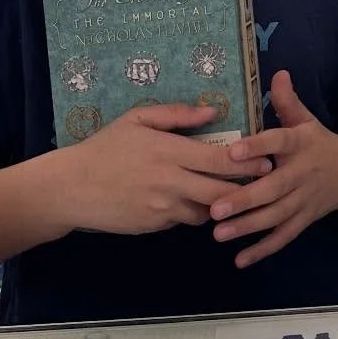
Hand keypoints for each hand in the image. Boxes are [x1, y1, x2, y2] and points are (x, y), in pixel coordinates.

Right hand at [63, 103, 252, 233]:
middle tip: (261, 184)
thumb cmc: (105, 147)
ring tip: (226, 193)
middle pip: (222, 193)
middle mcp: (170, 182)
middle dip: (245, 191)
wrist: (70, 188)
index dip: (247, 163)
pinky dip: (191, 212)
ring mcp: (162, 209)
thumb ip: (177, 115)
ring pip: (206, 211)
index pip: (220, 160)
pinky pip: (183, 220)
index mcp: (169, 152)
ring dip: (217, 204)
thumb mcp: (137, 120)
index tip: (267, 161)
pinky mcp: (154, 227)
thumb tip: (213, 112)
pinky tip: (190, 201)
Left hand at [210, 72, 337, 267]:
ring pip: (275, 216)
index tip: (232, 152)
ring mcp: (304, 200)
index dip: (257, 146)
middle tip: (215, 208)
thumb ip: (288, 101)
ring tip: (218, 233)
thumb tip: (278, 72)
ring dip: (247, 227)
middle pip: (273, 189)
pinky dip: (264, 250)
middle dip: (244, 200)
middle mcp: (302, 173)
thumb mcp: (308, 120)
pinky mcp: (305, 219)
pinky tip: (240, 260)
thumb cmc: (321, 143)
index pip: (278, 143)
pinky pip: (284, 236)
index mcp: (300, 144)